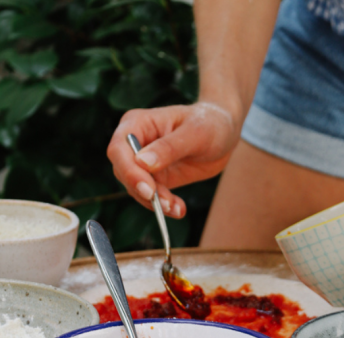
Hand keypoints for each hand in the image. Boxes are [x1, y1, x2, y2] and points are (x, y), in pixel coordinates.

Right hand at [107, 102, 238, 217]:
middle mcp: (135, 142)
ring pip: (136, 188)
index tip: (148, 189)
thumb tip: (143, 163)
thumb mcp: (195, 132)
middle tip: (166, 204)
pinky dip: (163, 206)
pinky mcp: (155, 178)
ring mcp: (143, 162)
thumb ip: (169, 147)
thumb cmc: (209, 122)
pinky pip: (151, 196)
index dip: (129, 171)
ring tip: (176, 208)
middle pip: (124, 172)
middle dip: (143, 191)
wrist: (224, 133)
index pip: (119, 149)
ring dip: (154, 202)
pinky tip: (178, 209)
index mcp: (137, 123)